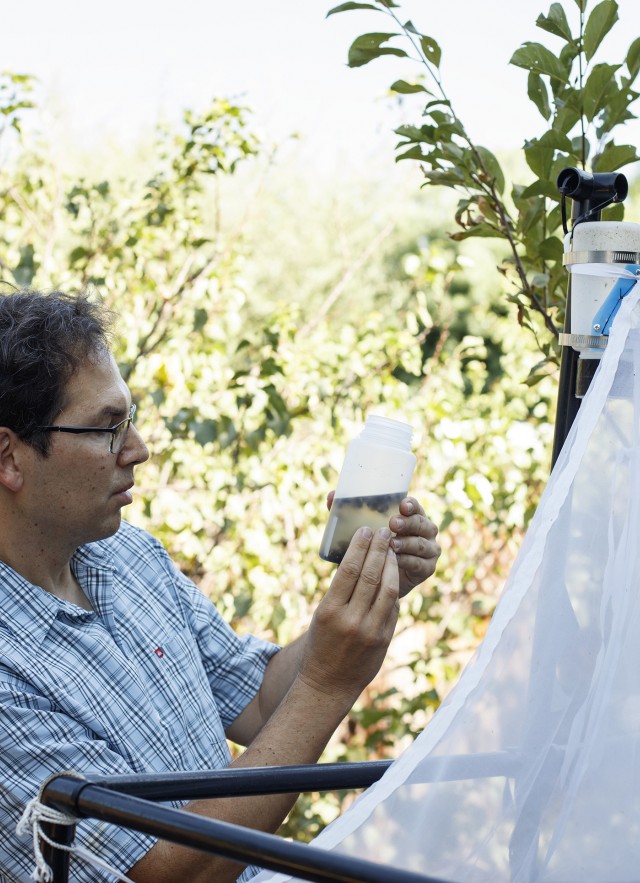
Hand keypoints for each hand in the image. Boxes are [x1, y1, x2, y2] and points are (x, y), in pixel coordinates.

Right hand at [298, 526, 398, 705]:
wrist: (328, 684)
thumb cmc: (321, 644)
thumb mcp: (322, 615)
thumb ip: (341, 592)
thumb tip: (361, 561)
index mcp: (330, 610)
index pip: (348, 570)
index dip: (360, 546)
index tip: (365, 530)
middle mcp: (351, 620)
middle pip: (370, 575)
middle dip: (378, 550)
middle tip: (382, 531)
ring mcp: (371, 631)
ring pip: (388, 589)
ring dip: (391, 566)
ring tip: (391, 550)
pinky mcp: (384, 639)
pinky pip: (392, 608)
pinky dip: (392, 589)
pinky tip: (392, 576)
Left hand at [326, 492, 440, 597]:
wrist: (377, 583)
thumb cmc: (370, 549)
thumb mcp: (358, 531)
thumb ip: (346, 513)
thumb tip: (331, 495)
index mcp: (411, 516)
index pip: (414, 506)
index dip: (410, 505)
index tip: (401, 505)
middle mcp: (424, 530)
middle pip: (422, 523)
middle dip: (408, 522)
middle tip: (393, 523)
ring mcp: (429, 549)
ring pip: (422, 543)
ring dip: (408, 543)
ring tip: (392, 544)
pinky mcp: (428, 568)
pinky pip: (421, 563)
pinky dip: (408, 561)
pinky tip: (396, 561)